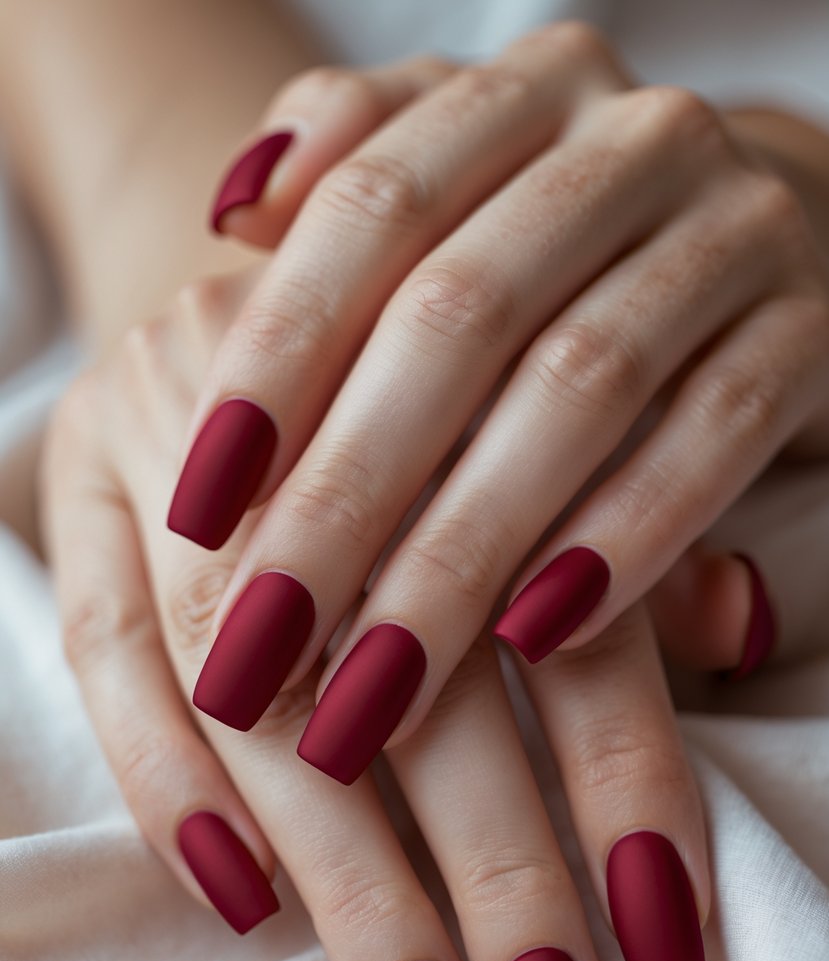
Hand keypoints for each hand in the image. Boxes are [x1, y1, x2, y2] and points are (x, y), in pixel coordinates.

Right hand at [40, 267, 725, 960]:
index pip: (565, 604)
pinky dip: (169, 785)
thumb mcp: (546, 438)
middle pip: (412, 656)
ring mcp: (175, 428)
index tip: (659, 942)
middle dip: (492, 864)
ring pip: (248, 675)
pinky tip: (244, 902)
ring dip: (343, 871)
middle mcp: (321, 394)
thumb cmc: (434, 383)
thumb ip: (636, 543)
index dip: (623, 779)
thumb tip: (742, 629)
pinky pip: (103, 647)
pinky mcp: (74, 474)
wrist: (271, 274)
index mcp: (473, 371)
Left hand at [166, 22, 828, 786]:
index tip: (195, 514)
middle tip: (260, 648)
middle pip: (458, 317)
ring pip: (580, 390)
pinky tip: (538, 638)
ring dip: (464, 552)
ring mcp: (739, 227)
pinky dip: (628, 535)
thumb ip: (351, 176)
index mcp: (522, 93)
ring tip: (377, 689)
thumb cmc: (571, 244)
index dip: (275, 361)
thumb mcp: (463, 189)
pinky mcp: (816, 330)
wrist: (779, 233)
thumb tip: (233, 206)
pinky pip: (720, 433)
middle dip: (347, 498)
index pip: (370, 213)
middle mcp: (632, 140)